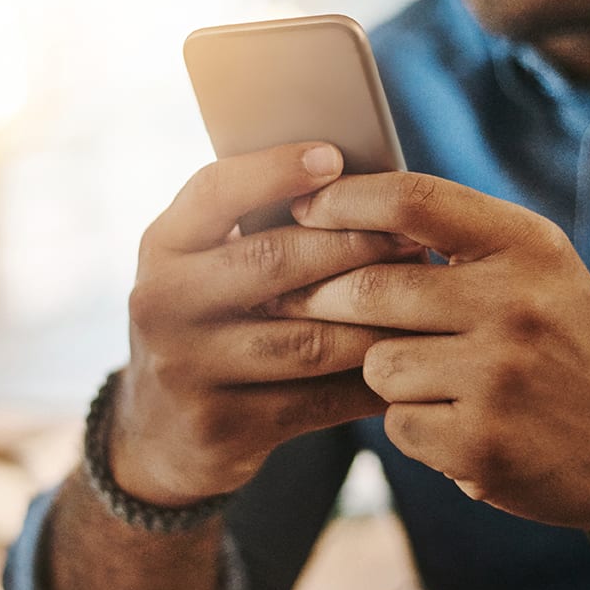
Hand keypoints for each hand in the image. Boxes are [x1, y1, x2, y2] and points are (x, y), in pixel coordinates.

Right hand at [113, 143, 422, 505]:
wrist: (158, 432)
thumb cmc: (214, 320)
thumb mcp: (209, 267)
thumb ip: (260, 227)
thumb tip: (363, 182)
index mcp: (163, 246)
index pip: (215, 191)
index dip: (276, 170)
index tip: (334, 157)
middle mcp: (162, 304)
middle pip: (273, 262)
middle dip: (356, 246)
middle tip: (416, 239)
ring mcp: (185, 371)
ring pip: (308, 340)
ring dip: (378, 320)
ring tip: (431, 301)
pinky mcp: (220, 427)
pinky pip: (319, 400)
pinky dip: (372, 381)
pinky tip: (412, 363)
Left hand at [269, 172, 589, 531]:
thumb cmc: (565, 343)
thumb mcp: (538, 269)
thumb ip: (461, 238)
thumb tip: (347, 215)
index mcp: (529, 247)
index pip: (414, 199)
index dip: (344, 200)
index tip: (303, 207)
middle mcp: (517, 304)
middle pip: (372, 287)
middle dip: (325, 299)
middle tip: (305, 303)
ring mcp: (499, 377)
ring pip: (376, 363)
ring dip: (386, 372)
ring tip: (436, 378)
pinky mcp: (481, 442)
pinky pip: (397, 422)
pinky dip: (413, 423)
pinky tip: (458, 421)